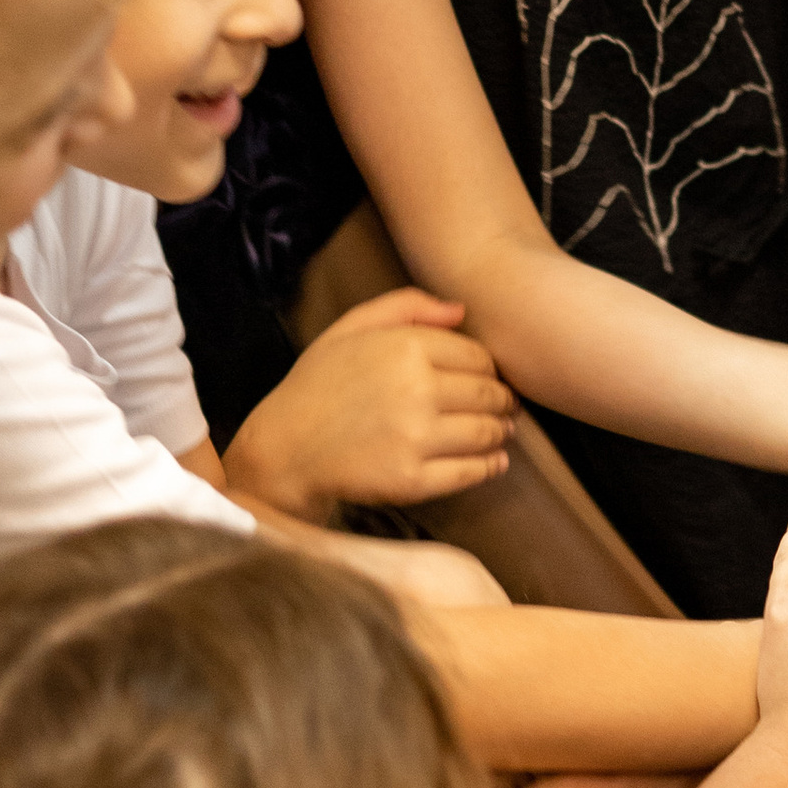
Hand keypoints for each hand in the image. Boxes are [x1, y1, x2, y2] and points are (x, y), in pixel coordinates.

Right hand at [224, 291, 516, 520]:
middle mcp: (416, 390)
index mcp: (405, 347)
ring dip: (500, 432)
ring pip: (486, 432)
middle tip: (505, 407)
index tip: (488, 378)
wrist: (283, 449)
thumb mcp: (350, 328)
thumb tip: (462, 310)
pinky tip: (493, 462)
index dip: (489, 369)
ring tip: (500, 432)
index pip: (479, 357)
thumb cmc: (318, 385)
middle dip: (502, 401)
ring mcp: (416, 438)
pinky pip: (471, 472)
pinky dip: (489, 467)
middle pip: (489, 394)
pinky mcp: (412, 480)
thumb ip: (407, 307)